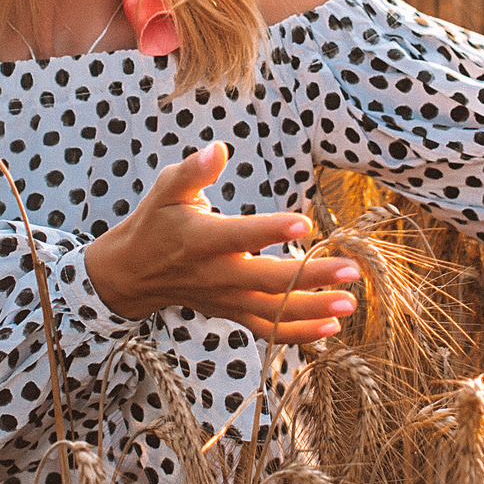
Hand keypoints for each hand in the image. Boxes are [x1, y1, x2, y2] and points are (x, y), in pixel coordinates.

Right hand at [84, 144, 360, 343]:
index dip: (271, 231)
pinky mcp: (232, 313)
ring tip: (350, 305)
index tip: (305, 224)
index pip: (239, 235)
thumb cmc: (155, 223)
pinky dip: (299, 334)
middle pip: (267, 280)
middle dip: (311, 277)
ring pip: (272, 311)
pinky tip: (332, 328)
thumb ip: (193, 171)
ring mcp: (225, 299)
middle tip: (352, 270)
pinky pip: (267, 330)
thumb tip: (218, 149)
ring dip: (313, 311)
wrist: (132, 274)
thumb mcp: (166, 190)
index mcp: (200, 239)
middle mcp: (216, 274)